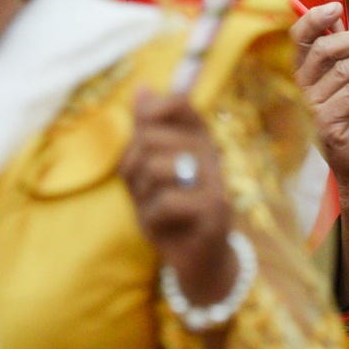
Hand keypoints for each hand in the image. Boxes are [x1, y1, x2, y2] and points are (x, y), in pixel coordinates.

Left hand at [120, 91, 237, 306]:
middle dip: (132, 167)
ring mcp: (216, 182)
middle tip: (143, 190)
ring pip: (156, 168)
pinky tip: (162, 227)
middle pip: (152, 138)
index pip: (179, 103)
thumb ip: (145, 130)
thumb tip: (141, 87)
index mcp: (197, 137)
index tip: (140, 137)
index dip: (151, 113)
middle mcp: (212, 154)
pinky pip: (165, 202)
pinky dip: (152, 219)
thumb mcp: (148, 169)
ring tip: (153, 207)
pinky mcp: (215, 211)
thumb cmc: (168, 212)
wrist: (195, 261)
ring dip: (142, 194)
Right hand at [290, 2, 348, 299]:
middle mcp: (300, 90)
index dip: (312, 20)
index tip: (336, 7)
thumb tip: (343, 19)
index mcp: (304, 75)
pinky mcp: (325, 126)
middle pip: (323, 51)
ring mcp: (310, 110)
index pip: (298, 41)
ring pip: (344, 71)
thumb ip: (348, 54)